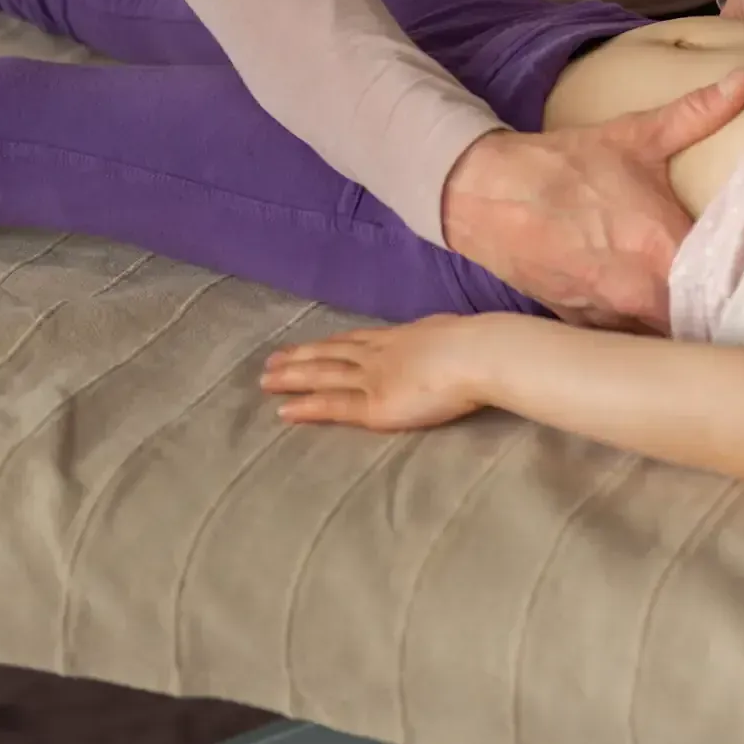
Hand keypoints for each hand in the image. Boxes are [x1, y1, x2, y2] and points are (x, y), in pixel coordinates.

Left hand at [262, 317, 484, 432]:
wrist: (478, 355)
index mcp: (401, 337)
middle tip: (271, 360)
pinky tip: (284, 410)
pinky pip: (333, 405)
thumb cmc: (478, 346)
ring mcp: (373, 377)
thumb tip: (446, 342)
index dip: (330, 343)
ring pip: (323, 375)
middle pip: (331, 353)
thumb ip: (441, 341)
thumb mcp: (453, 333)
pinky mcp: (373, 405)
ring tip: (266, 381)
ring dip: (293, 377)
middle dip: (300, 357)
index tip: (309, 344)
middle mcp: (380, 353)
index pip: (356, 340)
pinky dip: (307, 406)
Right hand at [440, 71, 743, 332]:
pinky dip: (643, 335)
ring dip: (685, 330)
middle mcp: (641, 293)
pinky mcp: (583, 330)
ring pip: (666, 339)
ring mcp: (610, 317)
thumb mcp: (635, 135)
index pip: (731, 287)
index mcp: (664, 248)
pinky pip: (627, 344)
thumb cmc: (564, 165)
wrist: (487, 195)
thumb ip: (697, 112)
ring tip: (710, 317)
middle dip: (724, 316)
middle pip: (704, 324)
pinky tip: (656, 321)